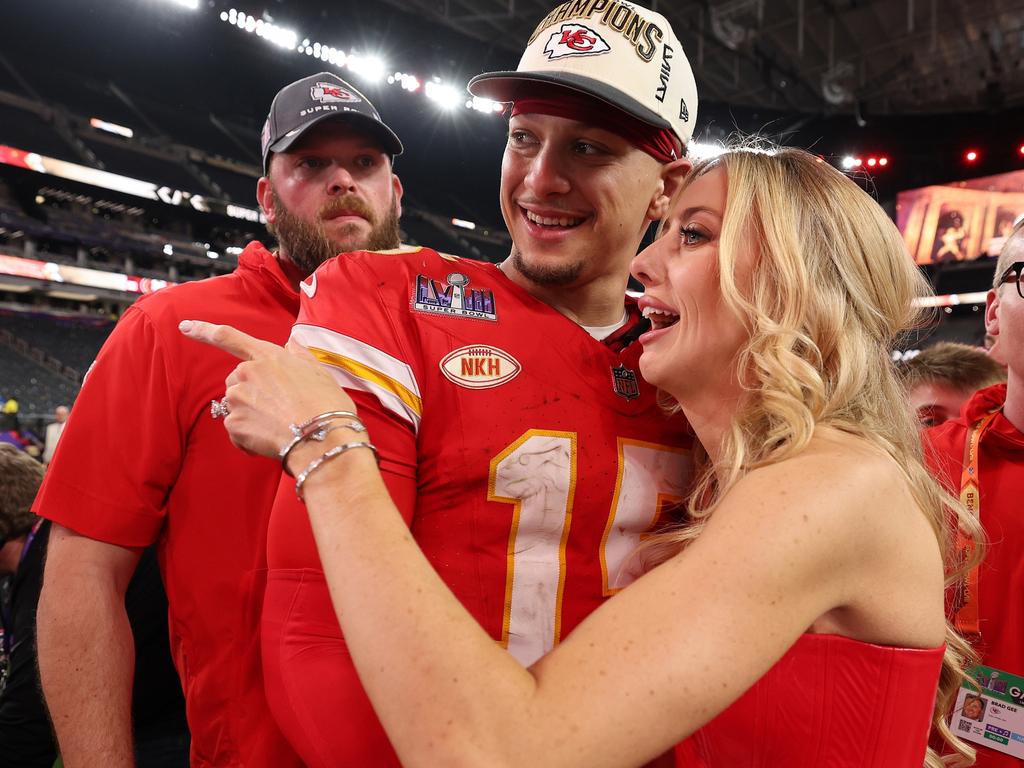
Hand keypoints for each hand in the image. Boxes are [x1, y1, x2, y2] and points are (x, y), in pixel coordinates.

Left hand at [180, 320, 356, 458]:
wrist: (323, 437)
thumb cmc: (326, 404)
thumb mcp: (318, 372)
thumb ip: (299, 356)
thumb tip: (292, 342)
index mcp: (267, 356)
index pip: (229, 337)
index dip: (204, 330)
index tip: (184, 326)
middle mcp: (246, 372)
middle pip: (236, 381)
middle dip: (250, 393)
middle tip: (278, 410)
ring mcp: (237, 398)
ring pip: (236, 406)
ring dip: (250, 416)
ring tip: (278, 426)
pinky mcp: (234, 423)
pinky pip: (236, 430)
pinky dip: (249, 438)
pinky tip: (271, 440)